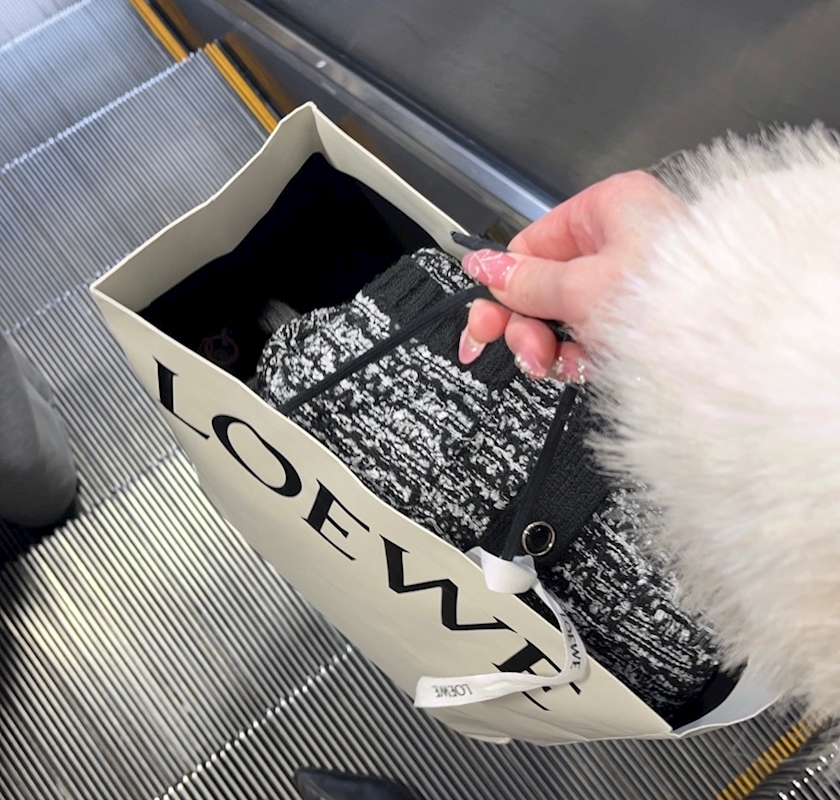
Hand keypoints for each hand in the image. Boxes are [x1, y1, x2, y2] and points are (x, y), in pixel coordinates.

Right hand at [457, 170, 683, 381]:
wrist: (733, 347)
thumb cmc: (674, 300)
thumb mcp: (582, 287)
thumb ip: (525, 281)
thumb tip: (483, 267)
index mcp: (606, 212)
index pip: (531, 246)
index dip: (503, 285)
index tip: (484, 318)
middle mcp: (618, 243)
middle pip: (544, 285)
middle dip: (525, 322)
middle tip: (512, 346)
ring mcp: (628, 286)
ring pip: (563, 317)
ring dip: (548, 346)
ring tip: (550, 361)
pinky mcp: (638, 323)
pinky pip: (588, 339)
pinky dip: (576, 358)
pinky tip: (580, 367)